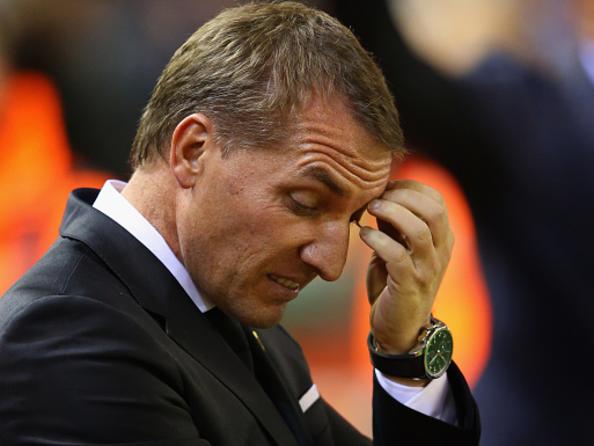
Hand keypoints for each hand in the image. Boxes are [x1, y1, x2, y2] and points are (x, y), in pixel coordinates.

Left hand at [359, 180, 453, 355]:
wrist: (399, 328)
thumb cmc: (394, 283)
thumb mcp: (396, 247)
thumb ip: (392, 225)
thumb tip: (378, 195)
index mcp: (442, 238)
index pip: (436, 199)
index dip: (409, 187)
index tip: (384, 186)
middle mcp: (441, 251)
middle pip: (433, 210)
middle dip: (402, 196)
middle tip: (376, 197)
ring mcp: (428, 269)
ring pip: (419, 230)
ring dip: (391, 213)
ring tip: (369, 210)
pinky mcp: (410, 285)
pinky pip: (398, 256)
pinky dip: (378, 240)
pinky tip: (363, 235)